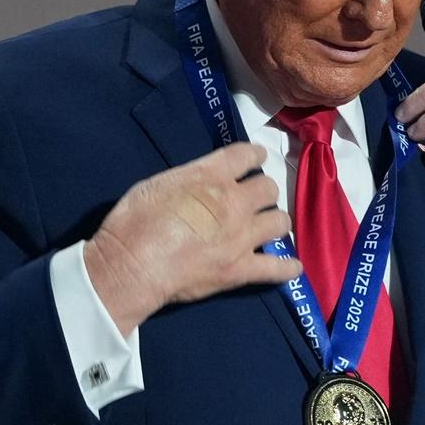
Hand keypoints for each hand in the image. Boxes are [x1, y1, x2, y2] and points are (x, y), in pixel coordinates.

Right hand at [83, 142, 299, 334]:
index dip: (255, 155)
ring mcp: (242, 237)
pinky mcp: (241, 269)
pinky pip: (277, 268)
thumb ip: (188, 179)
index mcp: (211, 176)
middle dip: (263, 192)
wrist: (132, 265)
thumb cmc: (134, 221)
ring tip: (267, 228)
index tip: (257, 158)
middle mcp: (235, 202)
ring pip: (279, 222)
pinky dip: (286, 268)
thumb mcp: (157, 183)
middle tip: (254, 200)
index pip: (245, 156)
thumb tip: (200, 182)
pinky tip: (292, 267)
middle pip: (268, 188)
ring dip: (274, 222)